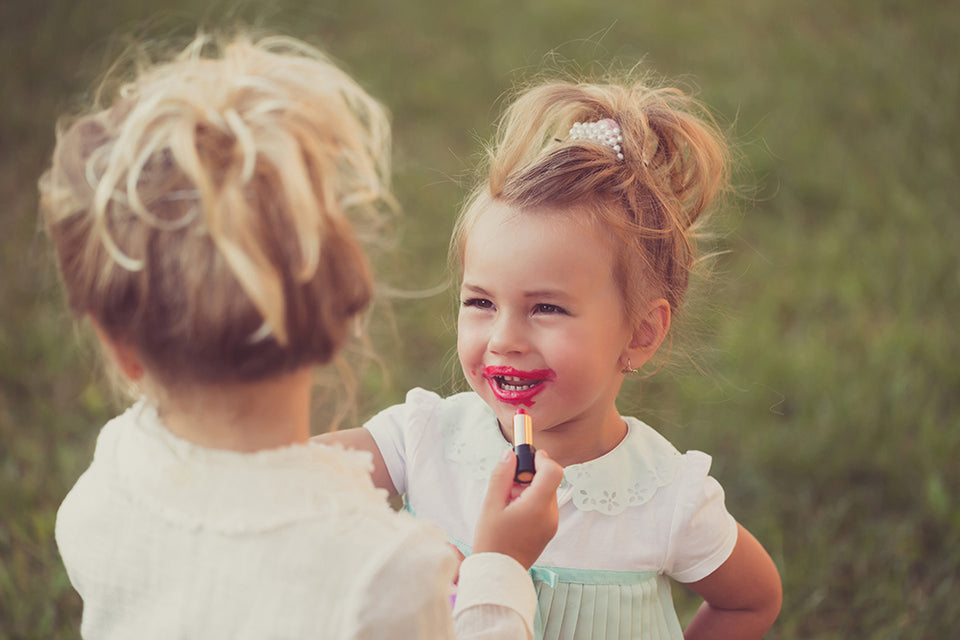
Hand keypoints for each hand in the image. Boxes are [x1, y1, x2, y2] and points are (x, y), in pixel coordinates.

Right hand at [472, 449, 562, 568]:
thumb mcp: (490, 505)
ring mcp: (552, 524)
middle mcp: (550, 515)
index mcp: (537, 506)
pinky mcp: (549, 530)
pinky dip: (532, 501)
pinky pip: (545, 506)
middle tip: (509, 486)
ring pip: (547, 493)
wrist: (498, 573)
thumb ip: (501, 476)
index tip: (527, 457)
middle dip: (530, 475)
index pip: (553, 471)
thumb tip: (510, 454)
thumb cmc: (492, 541)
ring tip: (509, 503)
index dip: (542, 459)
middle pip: (549, 481)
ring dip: (530, 489)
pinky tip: (514, 513)